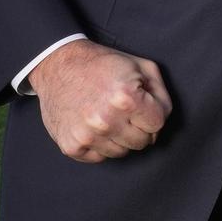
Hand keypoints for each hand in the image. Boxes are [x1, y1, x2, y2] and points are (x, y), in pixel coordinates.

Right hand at [28, 38, 171, 162]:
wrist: (59, 65)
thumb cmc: (102, 64)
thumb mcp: (140, 65)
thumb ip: (160, 92)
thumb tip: (163, 117)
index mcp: (126, 97)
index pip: (157, 123)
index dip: (153, 113)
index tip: (142, 104)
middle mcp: (106, 120)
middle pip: (142, 142)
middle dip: (139, 126)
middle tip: (125, 110)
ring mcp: (87, 135)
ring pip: (122, 152)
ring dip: (120, 136)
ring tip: (108, 114)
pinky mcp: (72, 146)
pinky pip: (100, 157)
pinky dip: (100, 144)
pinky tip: (94, 124)